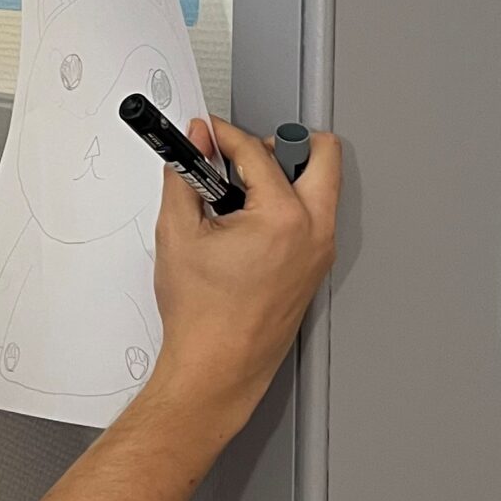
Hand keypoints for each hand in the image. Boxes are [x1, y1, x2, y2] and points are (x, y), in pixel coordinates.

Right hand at [149, 117, 340, 436]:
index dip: (225, 135)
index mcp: (284, 219)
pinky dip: (288, 205)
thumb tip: (195, 143)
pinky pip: (315, 216)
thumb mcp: (178, 232)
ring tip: (241, 194)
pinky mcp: (316, 266)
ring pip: (322, 186)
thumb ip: (185, 174)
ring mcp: (321, 251)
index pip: (257, 151)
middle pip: (322, 154)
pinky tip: (249, 223)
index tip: (208, 134)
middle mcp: (314, 232)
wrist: (217, 367)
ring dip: (287, 175)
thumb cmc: (203, 316)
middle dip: (281, 143)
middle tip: (245, 156)